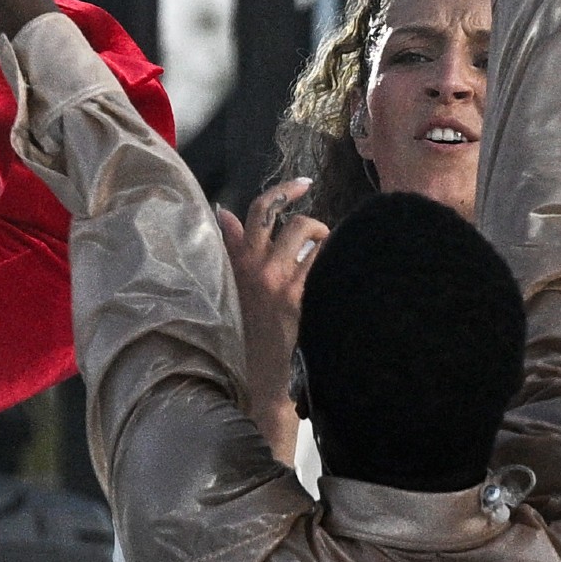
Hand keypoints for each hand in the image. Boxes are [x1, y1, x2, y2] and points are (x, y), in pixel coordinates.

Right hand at [218, 177, 327, 460]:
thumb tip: (224, 211)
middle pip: (295, 222)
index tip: (304, 184)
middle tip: (321, 239)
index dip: (283, 190)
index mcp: (238, 261)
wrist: (256, 377)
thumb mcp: (229, 285)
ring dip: (328, 249)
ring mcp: (282, 284)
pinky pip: (327, 267)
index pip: (258, 211)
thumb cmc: (244, 331)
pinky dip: (336, 270)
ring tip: (327, 267)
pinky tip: (335, 285)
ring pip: (317, 243)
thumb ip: (230, 248)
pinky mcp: (302, 301)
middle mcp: (259, 267)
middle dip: (315, 226)